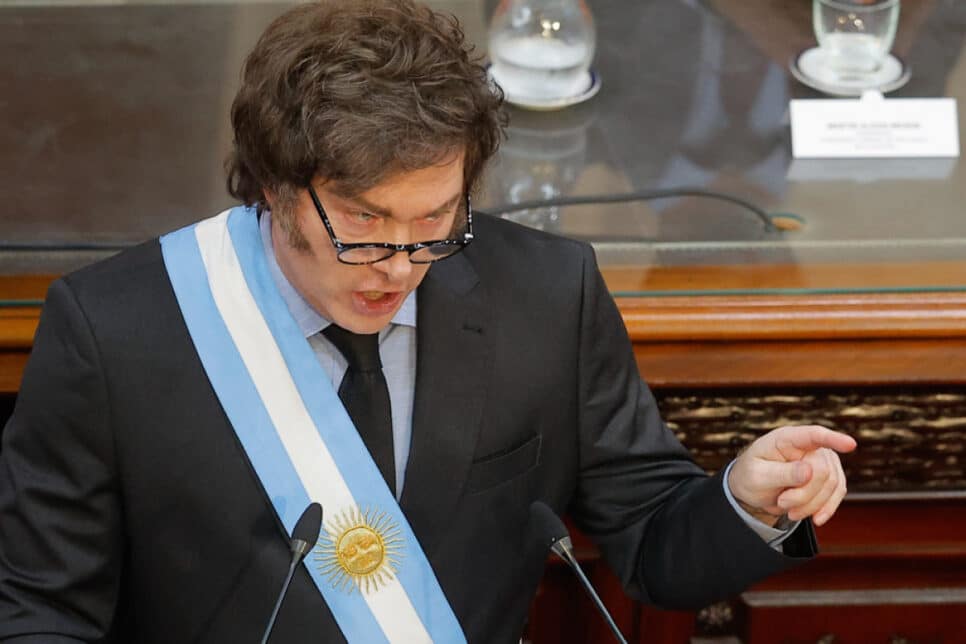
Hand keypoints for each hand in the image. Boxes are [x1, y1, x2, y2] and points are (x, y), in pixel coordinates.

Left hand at [728, 425, 856, 527]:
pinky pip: (837, 494)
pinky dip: (825, 508)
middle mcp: (809, 446)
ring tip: (788, 508)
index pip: (813, 435)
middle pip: (822, 471)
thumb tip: (809, 471)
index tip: (850, 444)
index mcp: (787, 438)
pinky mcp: (830, 477)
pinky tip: (816, 518)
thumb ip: (782, 473)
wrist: (754, 489)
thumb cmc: (751, 476)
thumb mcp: (758, 476)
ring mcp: (823, 460)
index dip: (832, 439)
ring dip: (811, 504)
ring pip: (832, 485)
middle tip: (782, 502)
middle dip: (803, 494)